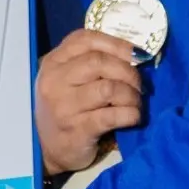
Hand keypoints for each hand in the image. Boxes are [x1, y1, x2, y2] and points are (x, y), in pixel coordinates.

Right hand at [34, 29, 141, 175]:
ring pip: (108, 88)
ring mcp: (64, 106)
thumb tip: (134, 54)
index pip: (86, 39)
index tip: (137, 54)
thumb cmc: (65, 108)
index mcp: (53, 62)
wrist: (48, 150)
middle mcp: (55, 81)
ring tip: (135, 102)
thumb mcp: (66, 80)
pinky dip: (130, 114)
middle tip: (139, 84)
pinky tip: (134, 117)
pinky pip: (112, 116)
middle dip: (128, 71)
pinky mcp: (77, 130)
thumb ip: (89, 62)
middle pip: (99, 62)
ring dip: (131, 95)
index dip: (117, 44)